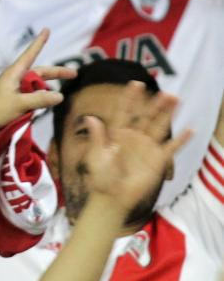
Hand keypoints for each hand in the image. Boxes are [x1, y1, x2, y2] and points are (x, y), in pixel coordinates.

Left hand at [0, 29, 72, 143]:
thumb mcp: (20, 104)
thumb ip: (40, 99)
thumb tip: (60, 96)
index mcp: (13, 74)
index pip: (30, 54)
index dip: (39, 42)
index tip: (46, 29)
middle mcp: (16, 80)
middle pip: (40, 73)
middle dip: (56, 73)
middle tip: (74, 75)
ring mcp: (17, 92)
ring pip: (38, 89)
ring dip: (45, 94)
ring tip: (42, 104)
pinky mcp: (17, 104)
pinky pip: (33, 100)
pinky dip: (38, 104)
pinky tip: (34, 112)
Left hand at [79, 82, 190, 217]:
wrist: (112, 197)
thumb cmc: (100, 177)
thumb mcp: (96, 156)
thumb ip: (97, 137)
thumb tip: (90, 118)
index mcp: (117, 134)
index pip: (124, 112)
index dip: (130, 98)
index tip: (136, 84)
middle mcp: (134, 138)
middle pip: (146, 117)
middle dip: (155, 104)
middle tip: (165, 92)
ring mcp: (147, 148)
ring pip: (160, 127)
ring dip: (168, 114)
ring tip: (177, 100)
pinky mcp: (157, 160)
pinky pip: (171, 148)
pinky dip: (181, 140)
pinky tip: (190, 130)